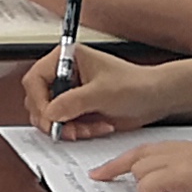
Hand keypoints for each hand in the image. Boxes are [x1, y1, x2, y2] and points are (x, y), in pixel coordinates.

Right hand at [25, 39, 162, 133]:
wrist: (155, 99)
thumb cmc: (135, 84)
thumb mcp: (102, 92)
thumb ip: (73, 102)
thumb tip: (50, 113)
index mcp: (66, 59)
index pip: (35, 79)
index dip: (39, 101)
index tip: (51, 117)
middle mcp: (65, 75)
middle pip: (38, 100)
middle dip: (53, 118)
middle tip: (66, 129)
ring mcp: (70, 94)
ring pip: (50, 116)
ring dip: (67, 128)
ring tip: (87, 129)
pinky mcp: (77, 110)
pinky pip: (65, 125)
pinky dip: (77, 132)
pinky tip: (97, 127)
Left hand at [99, 138, 191, 191]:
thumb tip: (182, 187)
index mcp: (190, 147)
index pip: (147, 149)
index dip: (123, 160)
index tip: (104, 168)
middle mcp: (181, 149)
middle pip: (137, 157)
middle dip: (117, 170)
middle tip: (100, 178)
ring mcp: (179, 160)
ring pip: (140, 173)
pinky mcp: (179, 174)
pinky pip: (149, 188)